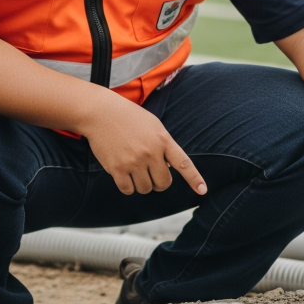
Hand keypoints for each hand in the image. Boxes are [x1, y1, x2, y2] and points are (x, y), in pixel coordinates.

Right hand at [76, 90, 206, 196]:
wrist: (101, 112)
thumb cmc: (128, 117)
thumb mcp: (153, 125)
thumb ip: (164, 145)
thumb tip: (168, 168)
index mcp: (163, 140)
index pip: (183, 163)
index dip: (194, 179)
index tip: (203, 191)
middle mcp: (150, 152)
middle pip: (163, 183)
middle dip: (159, 182)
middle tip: (151, 173)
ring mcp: (134, 161)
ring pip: (145, 189)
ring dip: (142, 184)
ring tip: (134, 169)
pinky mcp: (117, 168)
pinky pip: (128, 190)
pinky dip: (128, 187)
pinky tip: (124, 175)